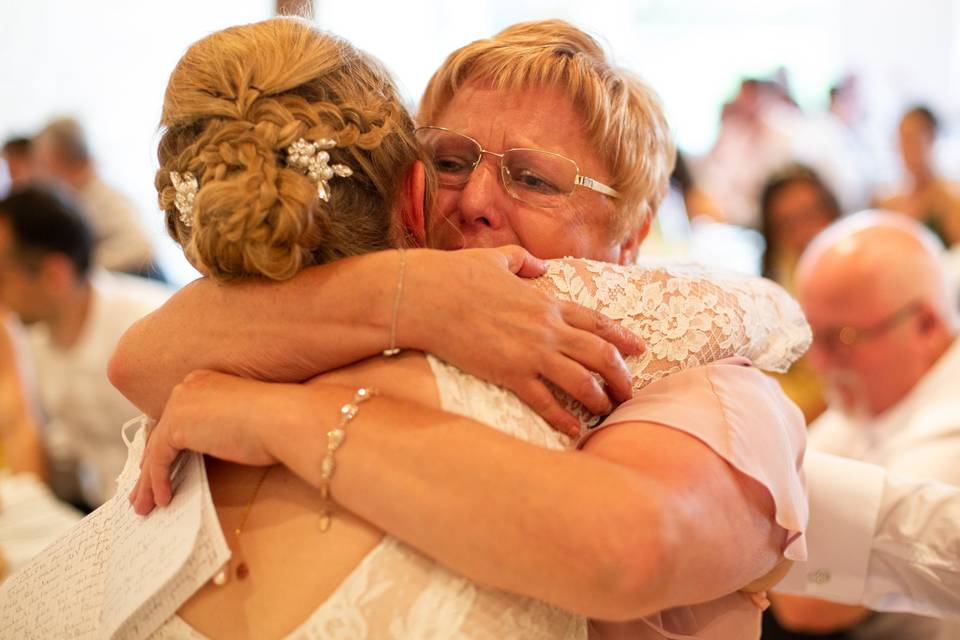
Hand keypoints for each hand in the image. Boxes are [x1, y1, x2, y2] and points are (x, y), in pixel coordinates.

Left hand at [129, 370, 284, 514]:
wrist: (283, 418)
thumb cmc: (277, 421)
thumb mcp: (244, 421)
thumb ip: (221, 428)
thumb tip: (213, 447)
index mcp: (205, 381)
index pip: (177, 418)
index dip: (165, 445)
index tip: (157, 467)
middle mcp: (189, 387)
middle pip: (161, 433)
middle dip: (150, 465)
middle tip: (142, 490)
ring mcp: (180, 404)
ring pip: (156, 449)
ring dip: (148, 481)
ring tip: (144, 506)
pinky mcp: (177, 425)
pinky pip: (158, 459)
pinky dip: (157, 481)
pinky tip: (163, 499)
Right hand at [401, 246, 644, 435]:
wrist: (428, 297)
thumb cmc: (457, 275)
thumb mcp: (495, 259)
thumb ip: (522, 261)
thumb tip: (537, 265)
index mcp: (546, 301)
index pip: (596, 321)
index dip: (621, 337)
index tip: (640, 348)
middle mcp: (547, 328)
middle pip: (600, 355)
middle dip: (621, 376)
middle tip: (630, 392)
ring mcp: (531, 353)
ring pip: (581, 381)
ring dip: (599, 398)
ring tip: (606, 411)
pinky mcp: (510, 374)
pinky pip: (544, 401)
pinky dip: (561, 418)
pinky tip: (572, 430)